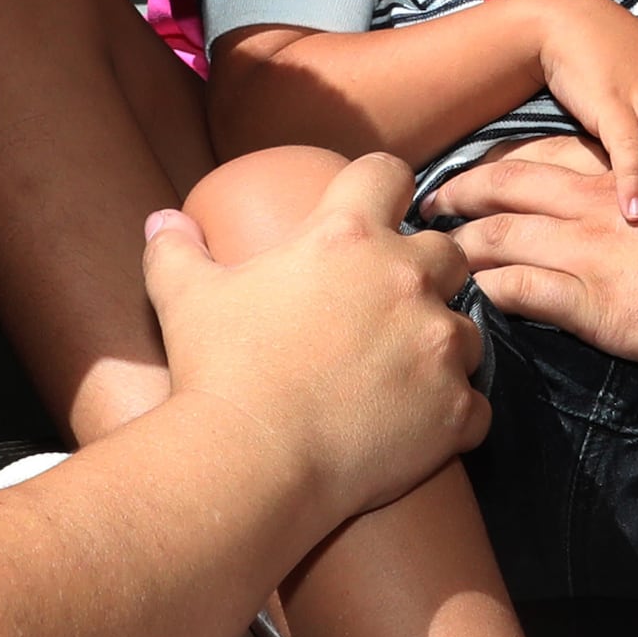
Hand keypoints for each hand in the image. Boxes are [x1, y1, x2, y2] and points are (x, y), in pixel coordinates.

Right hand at [141, 151, 483, 525]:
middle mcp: (406, 278)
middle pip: (447, 252)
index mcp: (347, 236)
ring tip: (401, 375)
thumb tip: (162, 219)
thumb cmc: (217, 372)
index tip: (376, 210)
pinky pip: (475, 406)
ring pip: (467, 331)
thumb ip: (175, 249)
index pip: (388, 173)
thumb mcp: (185, 298)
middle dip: (425, 273)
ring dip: (440, 346)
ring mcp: (437, 345)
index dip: (382, 187)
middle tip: (386, 308)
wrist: (250, 463)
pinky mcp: (454, 410)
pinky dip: (452, 416)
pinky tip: (418, 429)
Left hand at [426, 145, 637, 374]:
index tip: (470, 174)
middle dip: (458, 193)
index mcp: (623, 172)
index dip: (497, 163)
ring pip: (496, 237)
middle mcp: (594, 202)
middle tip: (427, 204)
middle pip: (503, 186)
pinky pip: (517, 293)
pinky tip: (472, 306)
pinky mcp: (593, 303)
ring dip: (457, 246)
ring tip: (429, 259)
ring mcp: (588, 250)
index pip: (539, 153)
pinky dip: (487, 296)